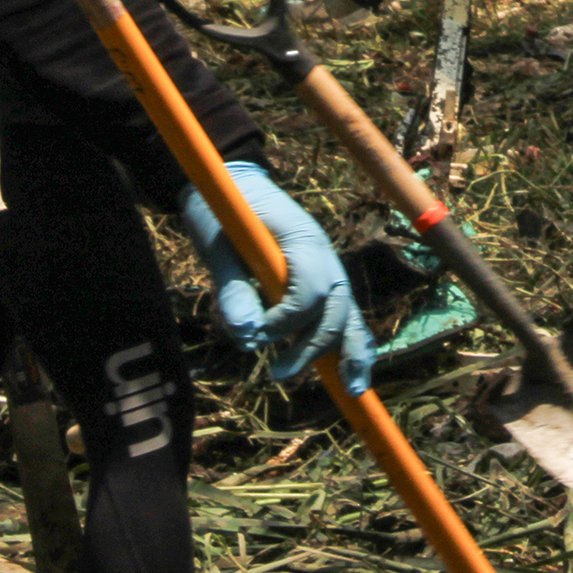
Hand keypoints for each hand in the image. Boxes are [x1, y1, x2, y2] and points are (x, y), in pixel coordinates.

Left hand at [175, 161, 377, 393]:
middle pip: (334, 309)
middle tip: (277, 374)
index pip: (310, 292)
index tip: (254, 334)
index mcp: (303, 238)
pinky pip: (343, 314)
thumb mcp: (217, 244)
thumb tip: (245, 335)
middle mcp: (324, 255)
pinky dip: (351, 343)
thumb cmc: (221, 208)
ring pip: (348, 314)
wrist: (232, 181)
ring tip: (352, 391)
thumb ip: (233, 287)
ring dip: (348, 353)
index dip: (285, 322)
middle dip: (313, 348)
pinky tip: (355, 374)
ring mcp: (327, 267)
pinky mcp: (320, 280)